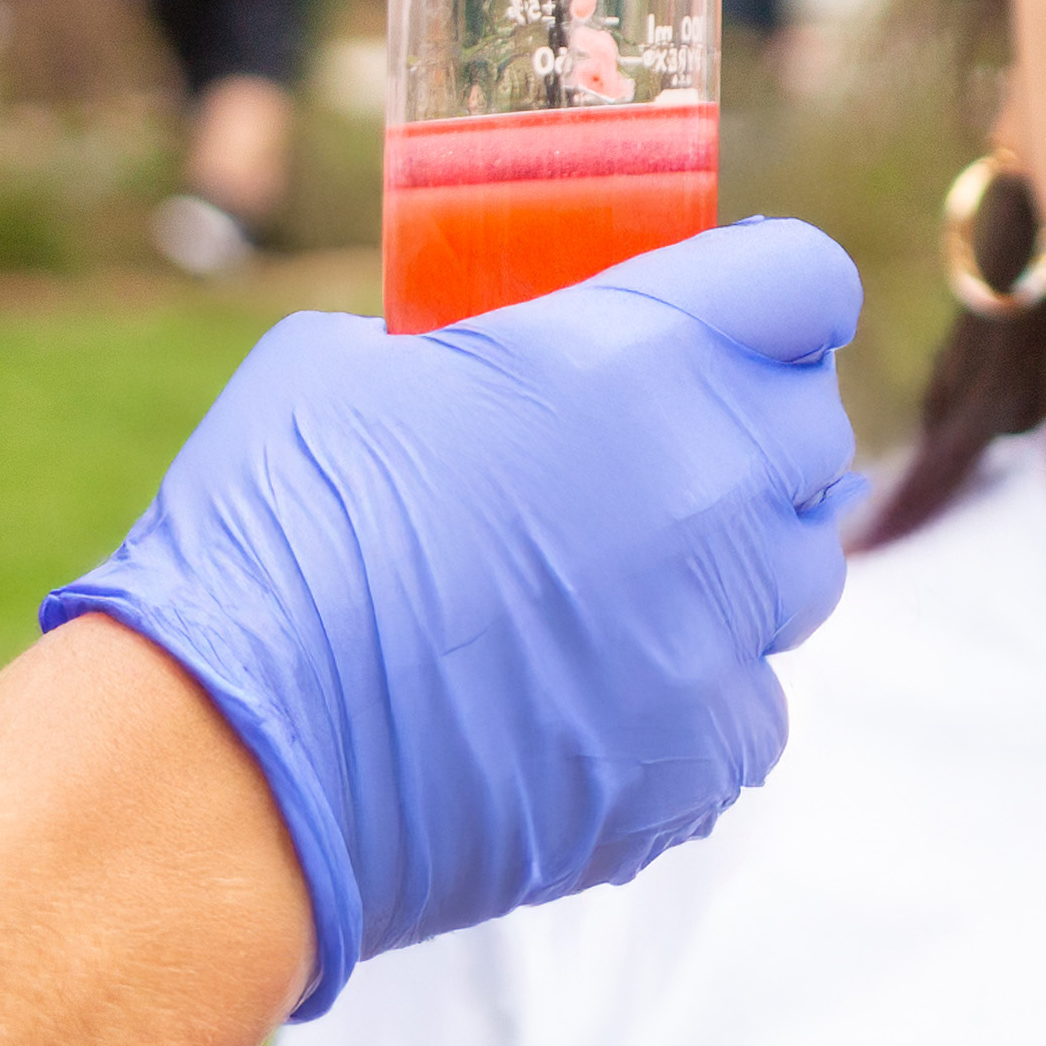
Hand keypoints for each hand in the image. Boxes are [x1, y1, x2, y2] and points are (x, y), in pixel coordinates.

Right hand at [38, 222, 865, 1010]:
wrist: (234, 762)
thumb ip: (475, 343)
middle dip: (747, 431)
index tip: (735, 316)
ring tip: (616, 586)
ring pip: (796, 575)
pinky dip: (690, 699)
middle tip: (654, 456)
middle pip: (811, 431)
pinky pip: (748, 707)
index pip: (803, 282)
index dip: (770, 297)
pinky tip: (591, 699)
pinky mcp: (700, 762)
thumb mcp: (351, 364)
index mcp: (638, 356)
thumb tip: (499, 351)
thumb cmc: (271, 539)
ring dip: (730, 567)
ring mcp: (717, 634)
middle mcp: (709, 487)